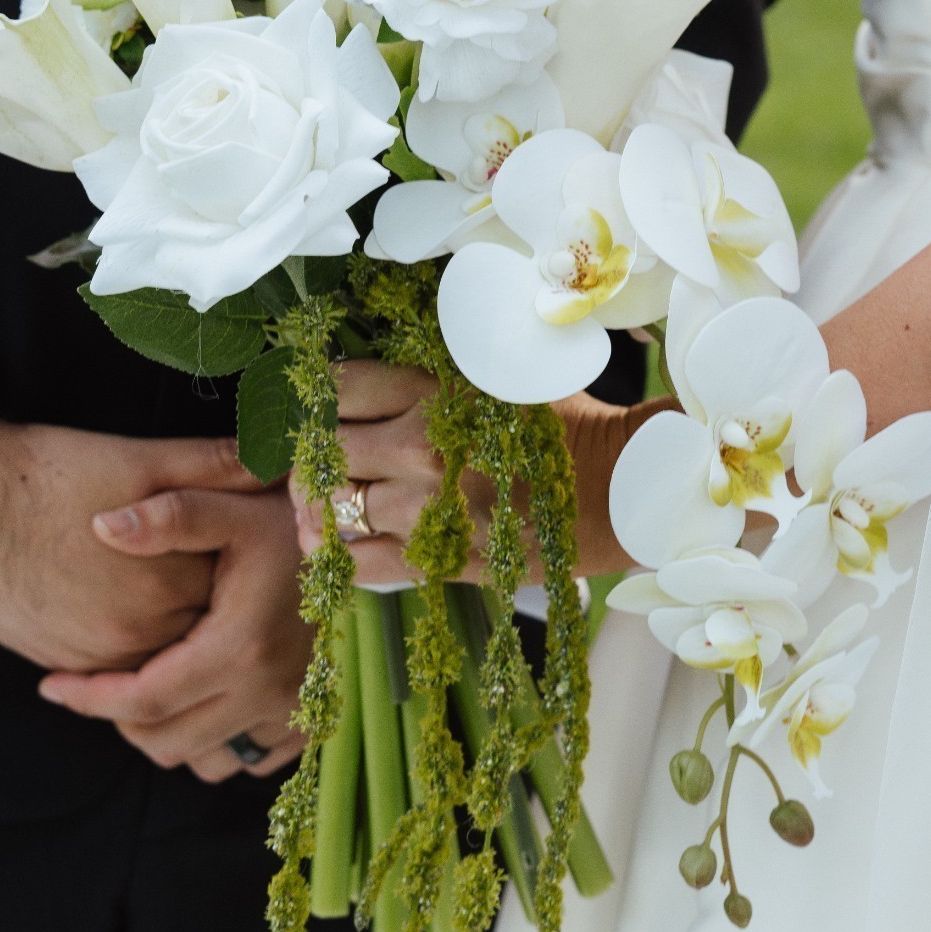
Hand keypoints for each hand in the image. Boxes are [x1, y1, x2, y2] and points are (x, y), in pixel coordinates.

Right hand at [0, 398, 257, 672]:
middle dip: (217, 603)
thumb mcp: (139, 459)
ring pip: (163, 657)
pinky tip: (134, 606)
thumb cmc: (48, 473)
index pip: (235, 587)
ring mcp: (96, 655)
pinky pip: (117, 671)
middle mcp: (136, 632)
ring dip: (177, 630)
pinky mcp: (61, 661)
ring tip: (179, 589)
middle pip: (203, 630)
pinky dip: (136, 648)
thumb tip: (272, 460)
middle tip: (223, 571)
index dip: (244, 561)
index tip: (249, 542)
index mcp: (166, 581)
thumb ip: (212, 466)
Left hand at [37, 486, 311, 782]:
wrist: (365, 545)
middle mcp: (269, 691)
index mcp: (240, 646)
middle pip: (166, 742)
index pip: (143, 700)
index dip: (89, 698)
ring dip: (169, 734)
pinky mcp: (310, 721)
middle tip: (100, 682)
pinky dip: (215, 741)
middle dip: (120, 719)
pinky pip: (248, 761)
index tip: (51, 685)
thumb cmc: (293, 521)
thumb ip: (168, 515)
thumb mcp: (230, 507)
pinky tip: (201, 699)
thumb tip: (103, 525)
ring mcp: (294, 712)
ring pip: (205, 761)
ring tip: (151, 689)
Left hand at [293, 362, 666, 583]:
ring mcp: (424, 510)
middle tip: (320, 456)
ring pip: (331, 508)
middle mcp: (419, 450)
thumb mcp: (502, 373)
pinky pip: (356, 563)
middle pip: (325, 449)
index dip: (324, 393)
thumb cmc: (562, 428)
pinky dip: (335, 554)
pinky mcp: (436, 561)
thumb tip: (391, 368)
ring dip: (316, 504)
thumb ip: (440, 370)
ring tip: (319, 501)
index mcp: (434, 394)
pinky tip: (335, 542)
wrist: (615, 493)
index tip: (328, 403)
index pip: (341, 387)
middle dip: (315, 452)